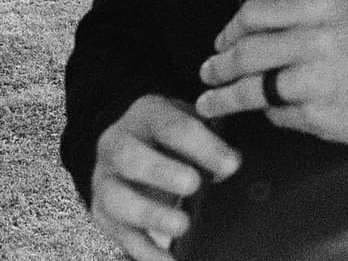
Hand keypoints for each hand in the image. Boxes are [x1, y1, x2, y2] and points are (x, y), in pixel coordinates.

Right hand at [89, 94, 238, 260]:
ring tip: (182, 226)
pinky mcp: (101, 213)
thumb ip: (211, 137)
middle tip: (194, 185)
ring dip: (150, 215)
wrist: (127, 140)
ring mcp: (104, 181)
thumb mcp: (190, 119)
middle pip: (130, 158)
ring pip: (116, 199)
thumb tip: (230, 166)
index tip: (231, 163)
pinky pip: (119, 234)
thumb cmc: (171, 132)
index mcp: (145, 115)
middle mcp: (116, 146)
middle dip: (162, 172)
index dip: (201, 144)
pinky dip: (144, 251)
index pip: (171, 126)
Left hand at [196, 0, 347, 144]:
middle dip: (217, 67)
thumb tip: (242, 34)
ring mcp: (315, 81)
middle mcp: (317, 41)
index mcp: (323, 9)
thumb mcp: (342, 14)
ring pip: (251, 91)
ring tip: (212, 103)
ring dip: (224, 99)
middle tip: (208, 74)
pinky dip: (272, 113)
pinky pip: (277, 115)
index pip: (255, 13)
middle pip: (245, 54)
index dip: (229, 30)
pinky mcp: (317, 115)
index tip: (222, 42)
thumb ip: (297, 18)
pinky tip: (279, 109)